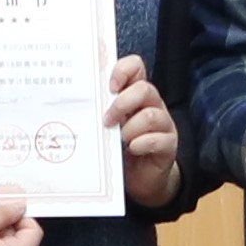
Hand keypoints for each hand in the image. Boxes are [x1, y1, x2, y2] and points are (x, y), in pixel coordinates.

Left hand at [107, 57, 182, 204]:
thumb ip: (100, 111)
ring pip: (151, 115)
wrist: (141, 178)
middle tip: (107, 121)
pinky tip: (133, 149)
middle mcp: (152, 105)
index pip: (136, 67)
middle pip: (144, 89)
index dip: (123, 71)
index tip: (108, 87)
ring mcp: (163, 124)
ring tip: (120, 139)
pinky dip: (142, 144)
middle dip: (122, 104)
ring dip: (130, 128)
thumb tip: (76, 103)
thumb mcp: (109, 126)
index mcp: (136, 94)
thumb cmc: (121, 148)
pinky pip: (159, 139)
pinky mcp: (169, 145)